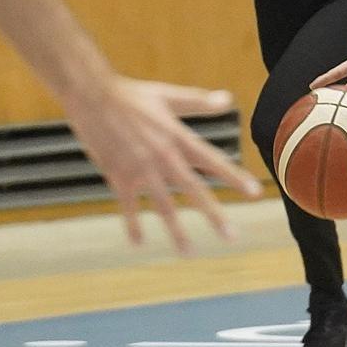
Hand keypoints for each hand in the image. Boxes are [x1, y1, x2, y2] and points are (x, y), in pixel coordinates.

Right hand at [62, 74, 261, 254]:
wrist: (92, 96)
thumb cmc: (131, 94)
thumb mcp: (168, 95)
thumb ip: (198, 102)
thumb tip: (228, 100)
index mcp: (177, 137)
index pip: (212, 161)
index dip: (234, 177)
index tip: (254, 193)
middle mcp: (163, 156)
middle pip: (193, 190)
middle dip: (213, 215)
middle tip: (231, 237)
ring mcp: (140, 169)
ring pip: (163, 206)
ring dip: (176, 231)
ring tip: (189, 252)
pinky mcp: (118, 176)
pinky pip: (128, 206)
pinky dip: (133, 224)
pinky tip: (138, 243)